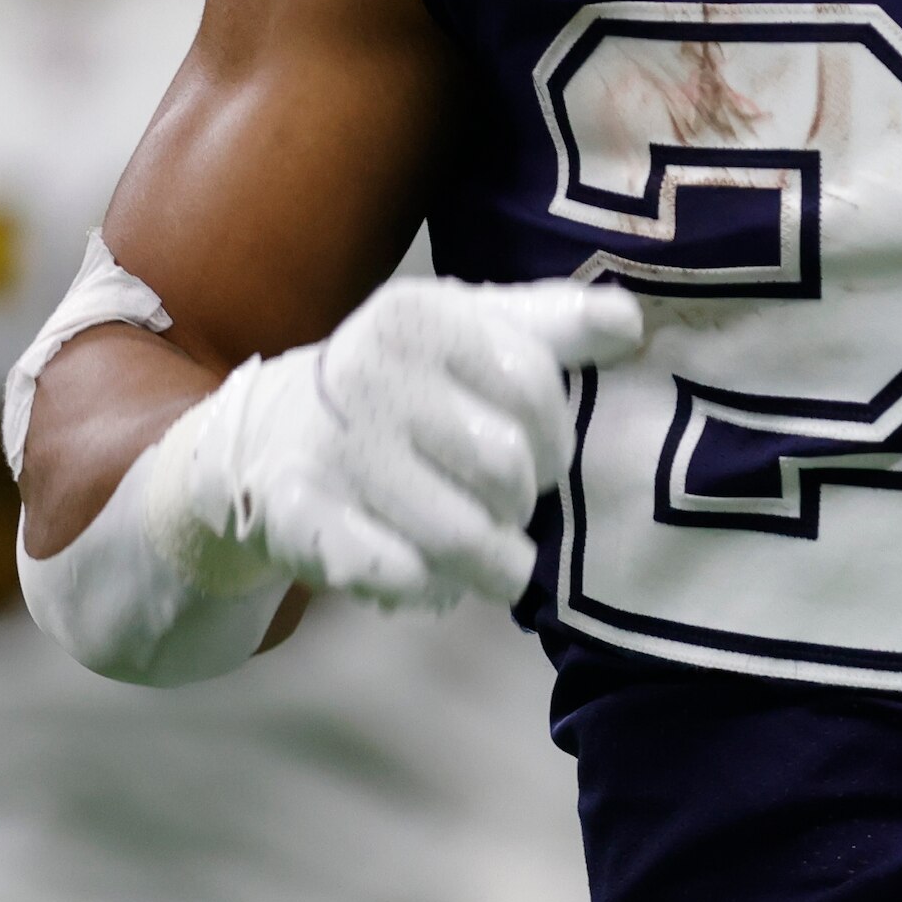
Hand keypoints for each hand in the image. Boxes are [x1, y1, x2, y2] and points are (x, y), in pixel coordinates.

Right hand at [200, 276, 647, 609]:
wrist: (274, 433)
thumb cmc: (404, 383)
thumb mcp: (471, 331)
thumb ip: (553, 325)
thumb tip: (627, 322)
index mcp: (419, 316)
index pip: (532, 385)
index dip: (552, 437)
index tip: (538, 454)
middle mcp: (367, 372)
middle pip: (504, 466)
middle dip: (522, 500)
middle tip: (507, 505)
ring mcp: (331, 448)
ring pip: (462, 533)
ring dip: (493, 561)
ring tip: (492, 557)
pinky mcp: (301, 516)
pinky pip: (399, 573)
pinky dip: (428, 585)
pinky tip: (427, 570)